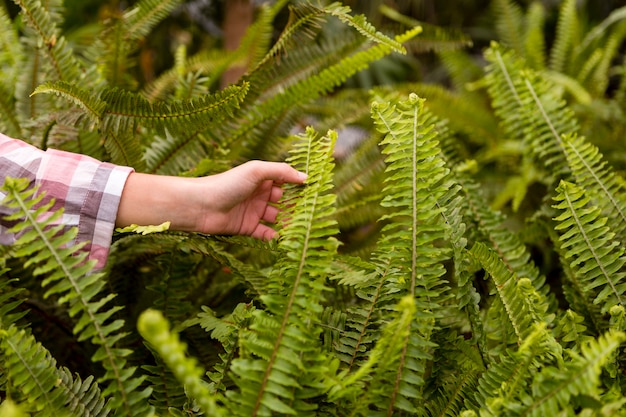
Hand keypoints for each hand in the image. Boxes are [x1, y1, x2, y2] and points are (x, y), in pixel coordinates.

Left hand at [116, 161, 306, 239]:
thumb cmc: (226, 184)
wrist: (199, 206)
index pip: (286, 181)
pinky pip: (266, 233)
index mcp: (262, 178)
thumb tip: (306, 177)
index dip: (300, 186)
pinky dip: (276, 237)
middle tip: (314, 214)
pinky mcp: (247, 228)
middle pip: (284, 201)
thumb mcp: (256, 172)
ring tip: (303, 229)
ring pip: (278, 218)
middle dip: (298, 207)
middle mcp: (259, 194)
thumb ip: (282, 172)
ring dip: (289, 223)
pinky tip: (286, 240)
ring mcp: (254, 211)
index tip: (318, 192)